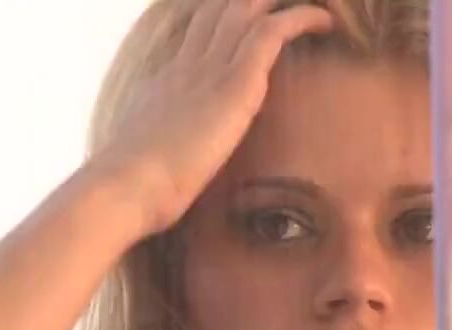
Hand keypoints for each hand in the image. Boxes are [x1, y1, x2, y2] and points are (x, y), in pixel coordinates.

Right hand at [94, 0, 333, 234]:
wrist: (127, 187)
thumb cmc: (133, 189)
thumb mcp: (147, 164)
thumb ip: (163, 156)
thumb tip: (172, 172)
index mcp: (165, 82)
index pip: (196, 32)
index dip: (221, 18)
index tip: (244, 18)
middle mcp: (185, 65)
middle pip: (220, 8)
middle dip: (252, 3)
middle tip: (280, 7)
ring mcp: (208, 70)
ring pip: (246, 9)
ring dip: (280, 4)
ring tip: (312, 8)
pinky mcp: (233, 83)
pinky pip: (272, 32)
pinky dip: (301, 20)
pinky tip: (324, 21)